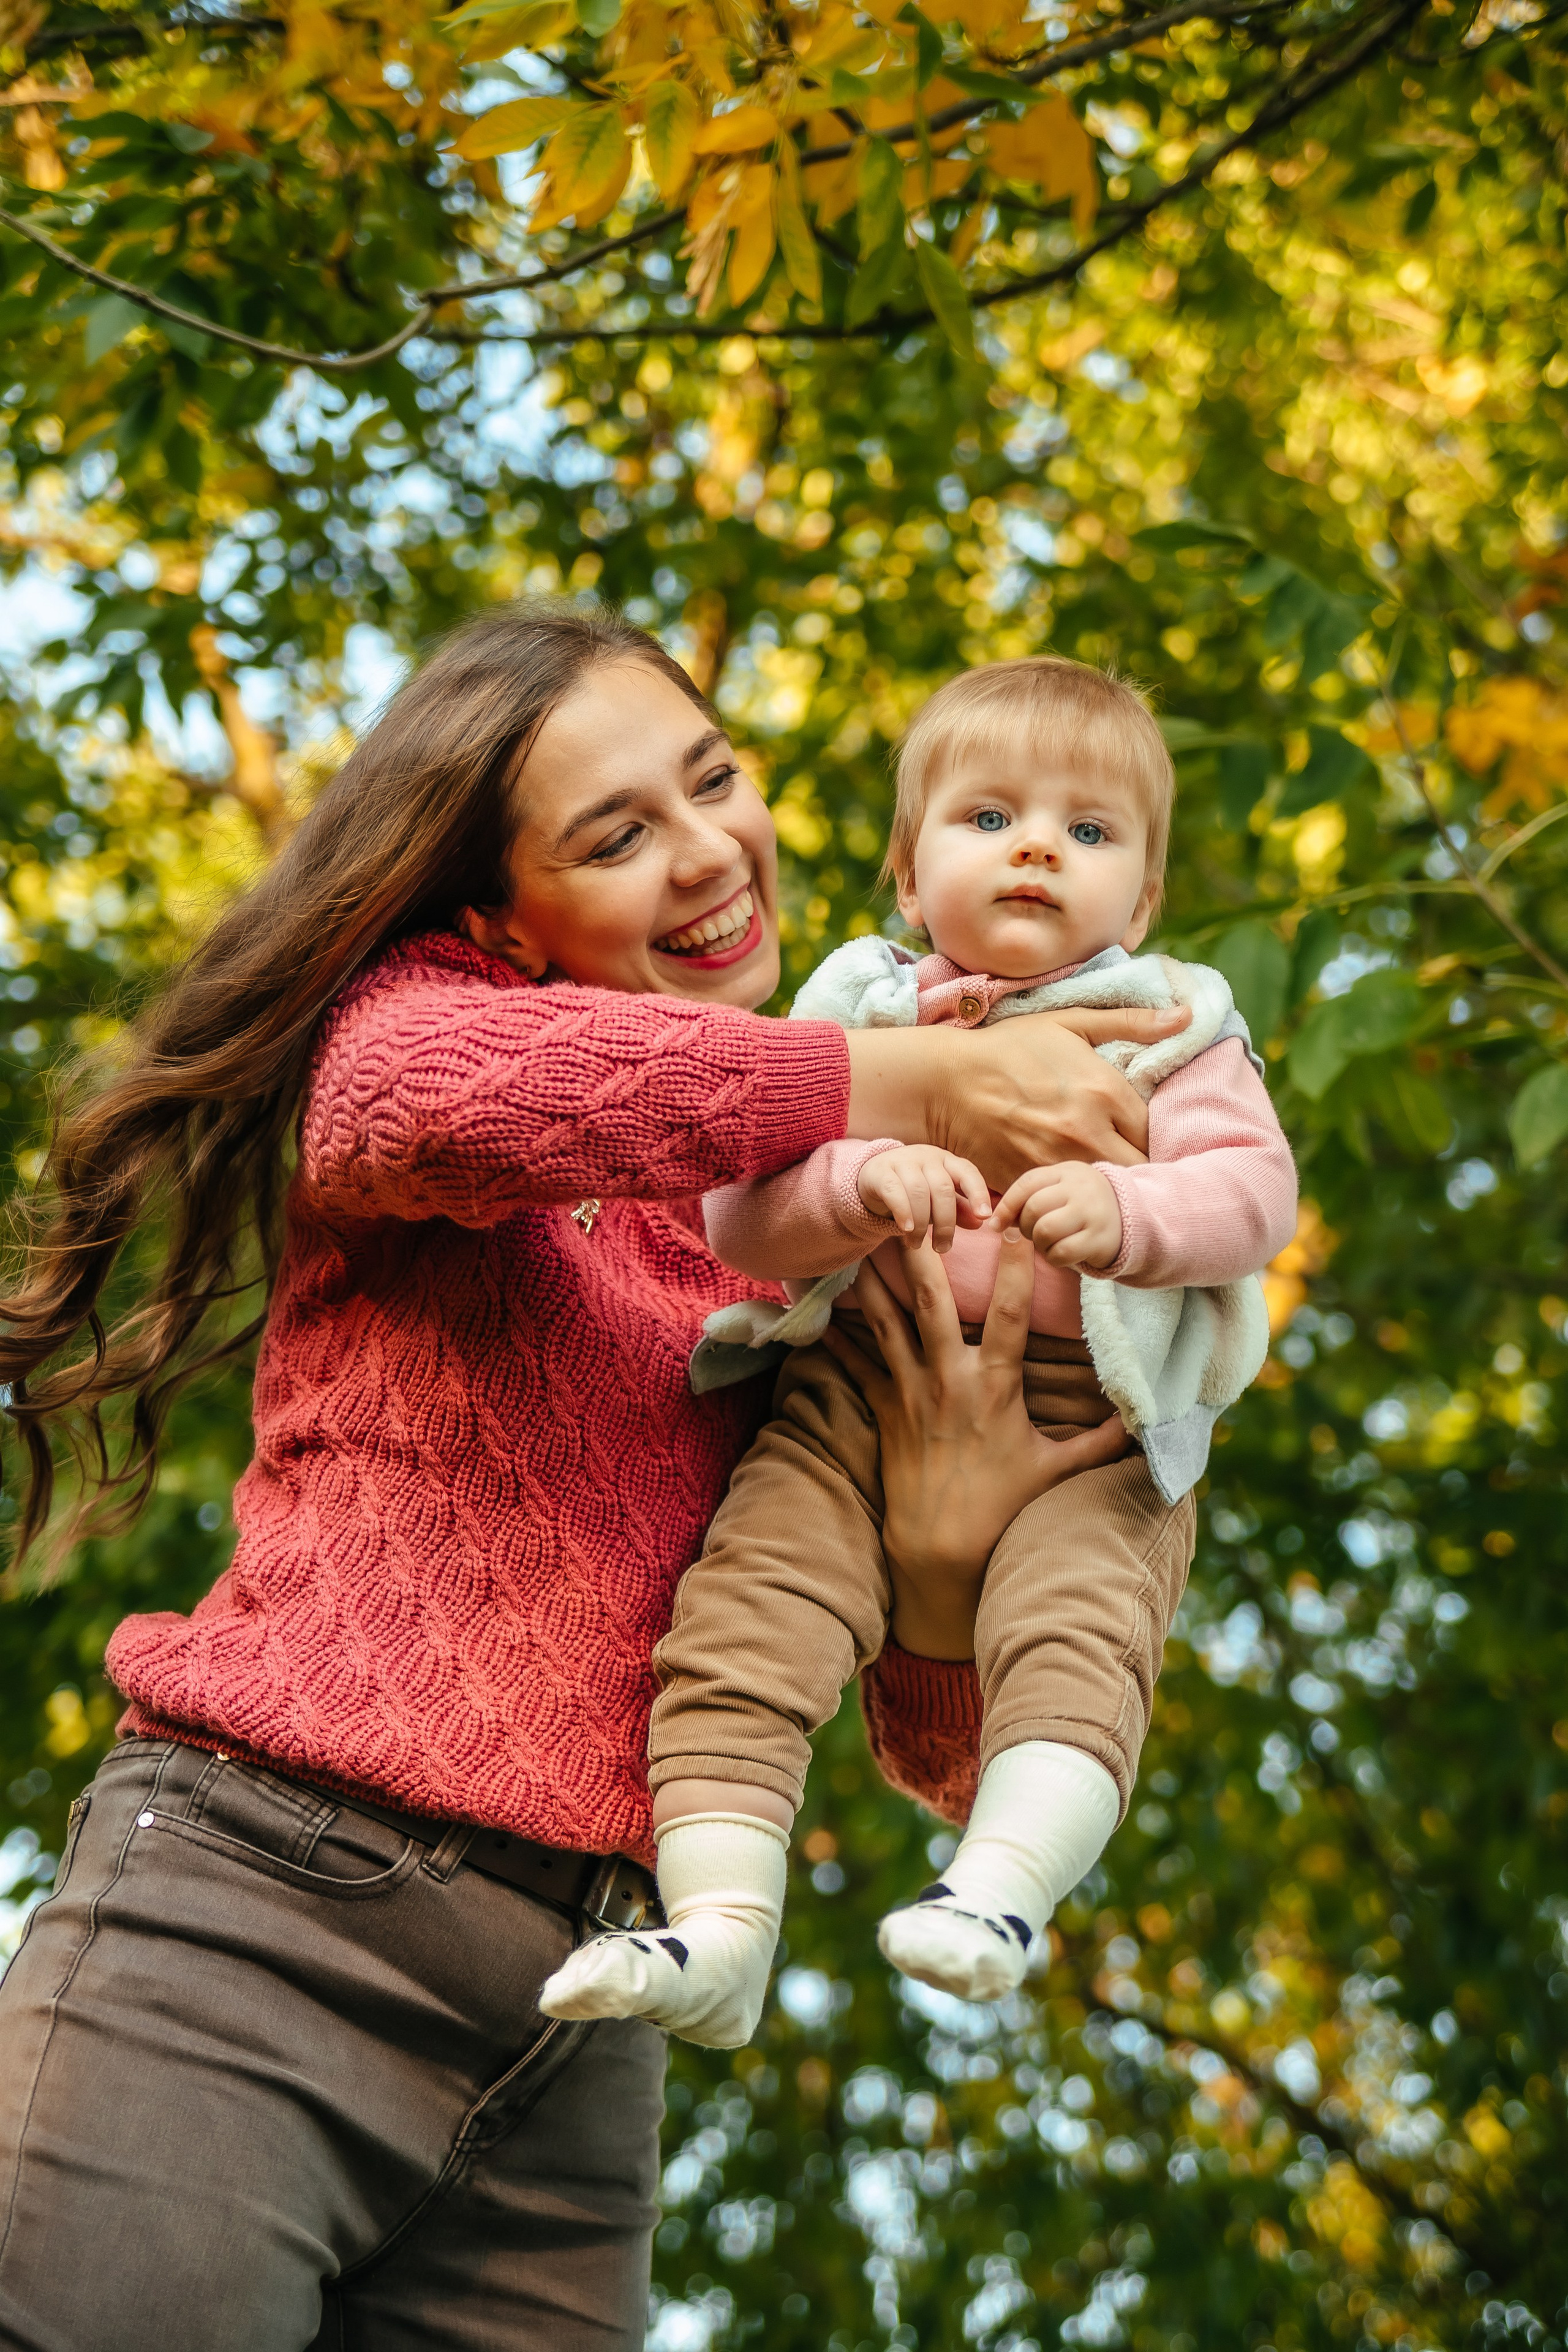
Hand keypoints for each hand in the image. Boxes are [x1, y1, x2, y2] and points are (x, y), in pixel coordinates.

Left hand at [820, 1230, 1128, 1658]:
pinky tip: (822, 1315)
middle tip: (913, 1211)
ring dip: (875, 1284)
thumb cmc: (1003, 1507)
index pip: (1007, 1315)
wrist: (942, 1548)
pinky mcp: (885, 1412)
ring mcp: (911, 1393)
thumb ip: (1099, 1443)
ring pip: (887, 1325)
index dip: (1012, 1269)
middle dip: (922, 1255)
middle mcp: (949, 1380)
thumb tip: (1141, 1422)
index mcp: (994, 1385)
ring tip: (861, 1244)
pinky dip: (840, 1341)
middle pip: (932, 1304)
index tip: (1015, 1227)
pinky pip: (857, 1368)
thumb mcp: (1056, 1471)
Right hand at [843, 1005, 1188, 1183]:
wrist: (945, 1082)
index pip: (1157, 1132)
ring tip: (1103, 1173)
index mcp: (1105, 1091)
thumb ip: (1132, 1023)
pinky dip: (1073, 1196)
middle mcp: (1087, 1132)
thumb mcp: (1070, 1024)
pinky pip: (1068, 1201)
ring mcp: (1058, 1162)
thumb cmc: (1010, 1048)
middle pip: (1140, 1169)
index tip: (1145, 1135)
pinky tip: (1070, 1185)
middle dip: (1140, 1166)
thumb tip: (1187, 1015)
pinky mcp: (1032, 1182)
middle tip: (1130, 1159)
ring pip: (1106, 1190)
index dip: (1155, 1136)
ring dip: (1109, 1184)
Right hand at [857, 1144, 990, 1252]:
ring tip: (916, 1244)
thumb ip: (959, 1209)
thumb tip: (980, 1223)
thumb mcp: (938, 1200)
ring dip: (920, 1225)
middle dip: (945, 1223)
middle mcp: (927, 1156)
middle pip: (943, 1189)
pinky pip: (894, 1192)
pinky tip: (906, 1230)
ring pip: (919, 1193)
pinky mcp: (881, 1172)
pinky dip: (903, 1212)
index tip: (985, 1216)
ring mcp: (903, 1161)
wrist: (873, 1178)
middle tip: (942, 1248)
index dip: (978, 1193)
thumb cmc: (913, 1190)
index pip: (968, 1173)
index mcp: (947, 1160)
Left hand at [991, 1161, 1122, 1269]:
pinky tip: (1061, 1254)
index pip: (1028, 1183)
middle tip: (1035, 1234)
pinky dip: (1054, 1258)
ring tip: (1049, 1244)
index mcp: (1067, 1171)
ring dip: (1039, 1244)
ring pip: (1045, 1231)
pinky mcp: (1100, 1238)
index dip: (1007, 1205)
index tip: (995, 1224)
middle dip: (1026, 1227)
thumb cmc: (1082, 1208)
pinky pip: (1061, 1252)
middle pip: (1034, 1208)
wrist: (1130, 1221)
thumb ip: (1031, 1199)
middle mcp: (1081, 1187)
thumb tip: (996, 1221)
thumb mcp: (1061, 1192)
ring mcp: (1093, 1212)